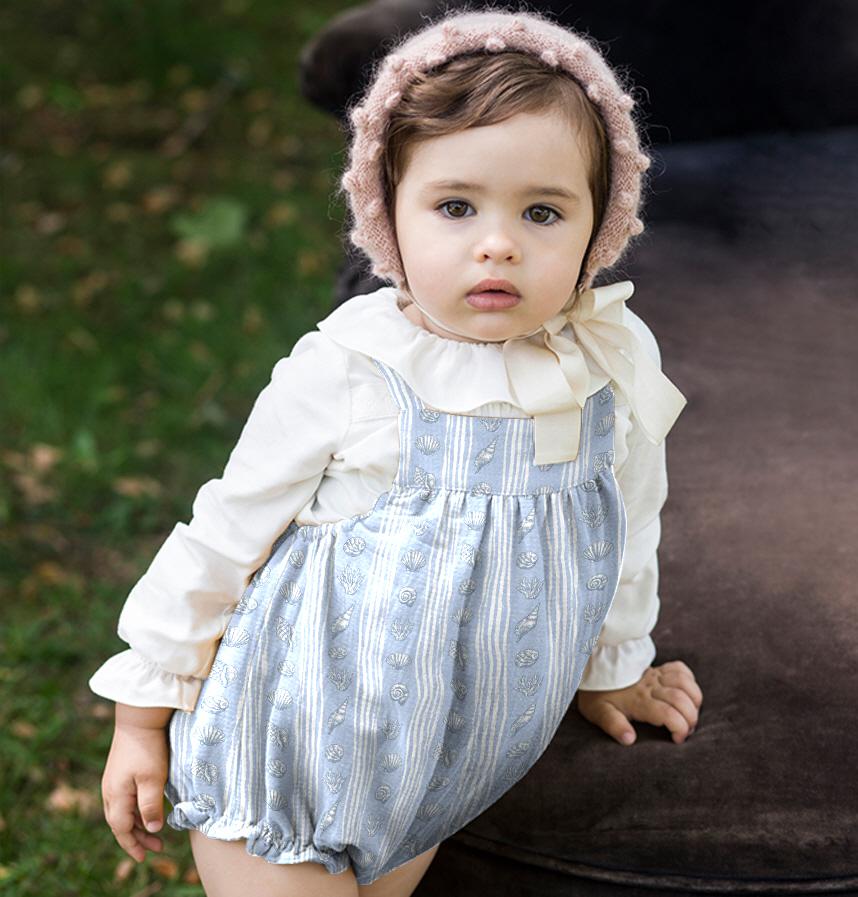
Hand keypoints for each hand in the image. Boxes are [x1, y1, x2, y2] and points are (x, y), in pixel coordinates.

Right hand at [100, 715, 170, 862]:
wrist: (139, 718)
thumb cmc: (147, 748)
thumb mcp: (153, 778)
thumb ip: (150, 806)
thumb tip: (152, 829)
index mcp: (115, 796)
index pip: (121, 829)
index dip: (133, 845)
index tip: (145, 857)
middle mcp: (110, 791)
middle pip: (120, 824)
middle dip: (137, 838)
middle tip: (157, 847)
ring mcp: (113, 781)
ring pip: (122, 812)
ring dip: (137, 825)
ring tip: (155, 832)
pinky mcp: (120, 772)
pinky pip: (124, 800)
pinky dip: (135, 811)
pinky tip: (148, 810)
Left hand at [576, 660, 701, 745]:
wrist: (593, 669)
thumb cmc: (597, 695)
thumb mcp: (598, 712)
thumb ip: (614, 725)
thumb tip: (630, 739)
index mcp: (638, 700)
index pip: (668, 713)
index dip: (680, 728)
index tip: (678, 739)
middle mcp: (650, 686)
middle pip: (682, 700)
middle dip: (691, 718)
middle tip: (686, 731)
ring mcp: (655, 675)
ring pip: (685, 683)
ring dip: (694, 700)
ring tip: (690, 714)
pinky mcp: (657, 668)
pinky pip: (680, 669)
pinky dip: (690, 681)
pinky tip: (687, 693)